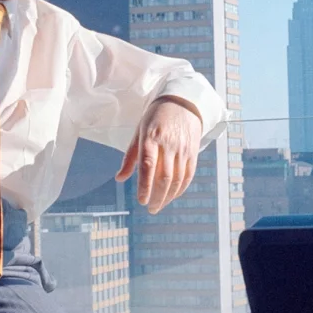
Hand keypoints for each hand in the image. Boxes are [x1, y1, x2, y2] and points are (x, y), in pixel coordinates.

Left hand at [116, 96, 202, 213]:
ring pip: (177, 179)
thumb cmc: (155, 119)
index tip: (141, 201)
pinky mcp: (193, 152)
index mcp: (151, 138)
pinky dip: (180, 189)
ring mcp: (182, 149)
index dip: (145, 186)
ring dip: (168, 196)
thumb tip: (119, 178)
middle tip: (151, 209)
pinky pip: (188, 175)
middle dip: (157, 197)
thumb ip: (130, 157)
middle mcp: (168, 144)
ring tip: (160, 205)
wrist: (182, 103)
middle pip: (164, 177)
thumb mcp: (139, 132)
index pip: (148, 166)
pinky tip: (173, 196)